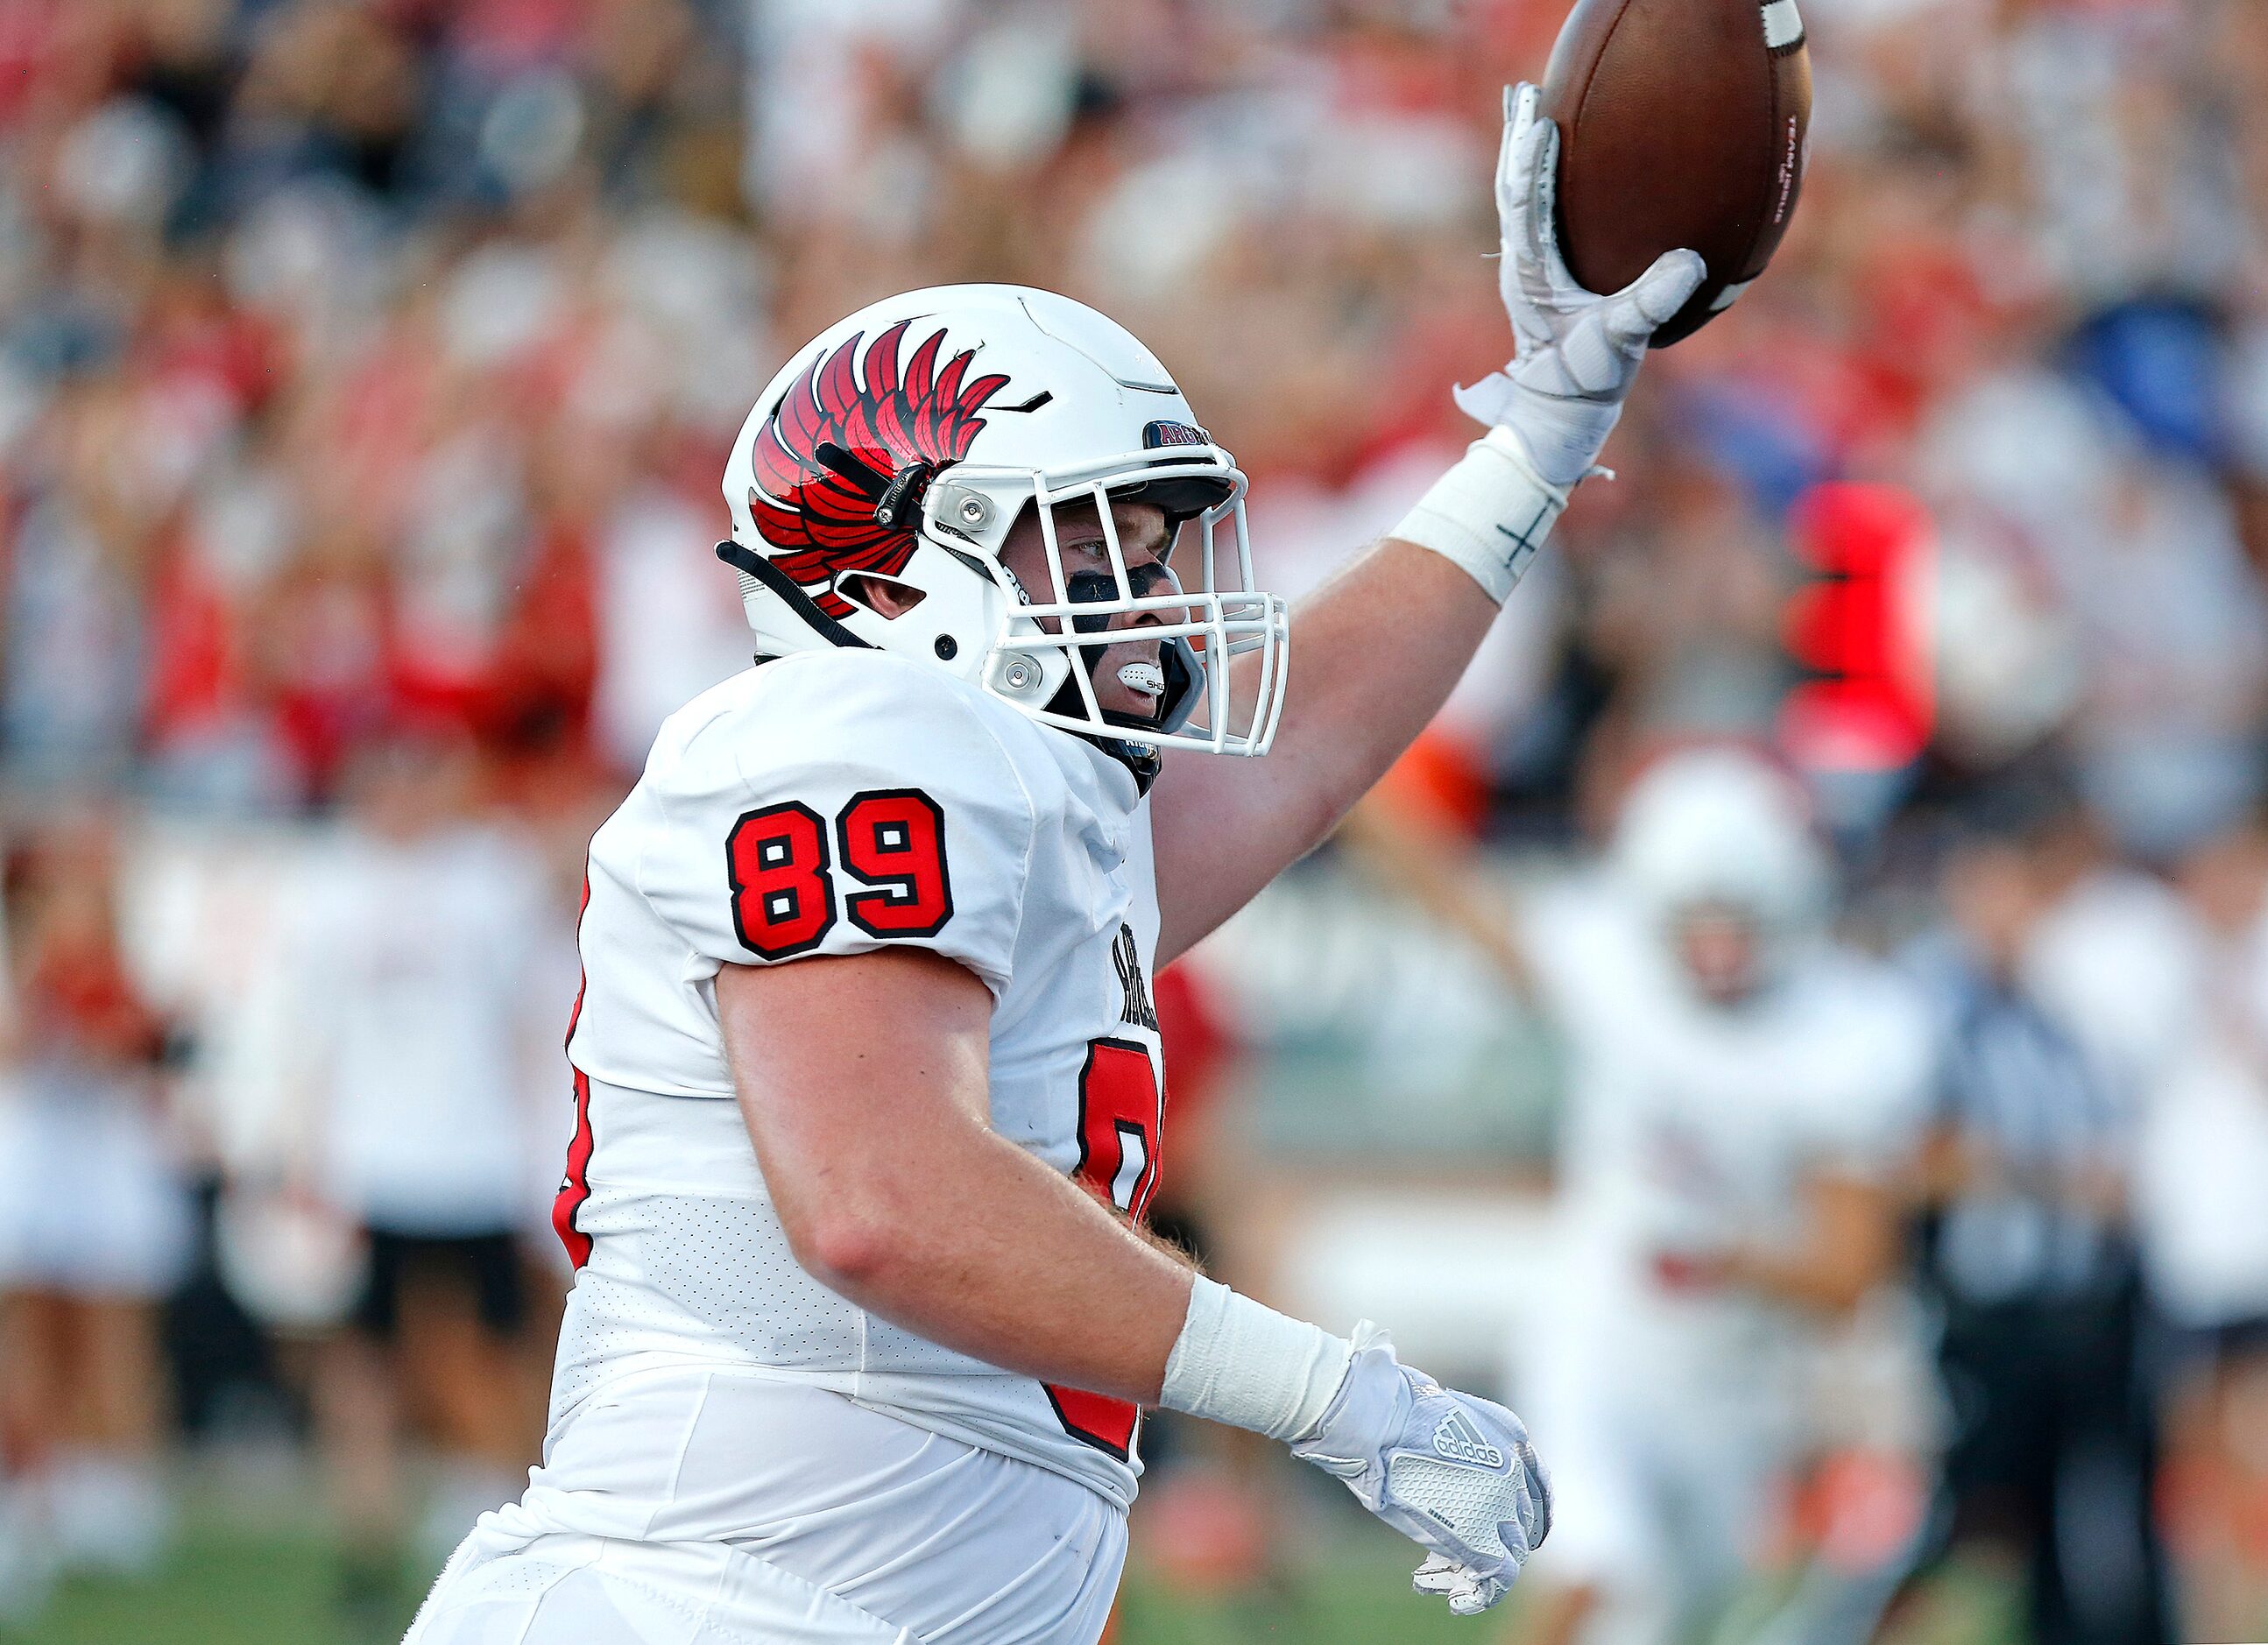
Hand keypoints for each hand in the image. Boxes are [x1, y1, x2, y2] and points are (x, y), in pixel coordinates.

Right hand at [1290, 1325, 1550, 1615]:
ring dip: (1482, 1570)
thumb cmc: (1393, 1413)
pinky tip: (1457, 1601)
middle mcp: (1515, 1471)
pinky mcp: (1482, 1537)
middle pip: (1524, 1524)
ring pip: (1512, 1552)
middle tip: (1461, 1555)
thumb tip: (1445, 1464)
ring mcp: (1501, 1505)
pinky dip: (1480, 1595)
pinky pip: (1498, 1578)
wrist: (1381, 1422)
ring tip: (1446, 1579)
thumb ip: (1462, 1442)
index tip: (1508, 1531)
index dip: (1521, 1515)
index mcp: (1512, 1436)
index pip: (1536, 1489)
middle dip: (1496, 1543)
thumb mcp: (1445, 1414)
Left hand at [1454, 83, 1704, 488]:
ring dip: (1521, 156)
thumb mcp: (1622, 340)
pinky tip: (1547, 162)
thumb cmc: (1585, 380)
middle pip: (1512, 190)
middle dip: (1517, 142)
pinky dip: (1534, 182)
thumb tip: (1688, 265)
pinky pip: (1531, 215)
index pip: (1527, 206)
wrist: (1559, 415)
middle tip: (1522, 96)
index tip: (1542, 124)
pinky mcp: (1537, 275)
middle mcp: (1520, 265)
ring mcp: (1525, 269)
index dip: (1534, 163)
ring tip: (1525, 111)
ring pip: (1516, 199)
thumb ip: (1651, 302)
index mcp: (1532, 274)